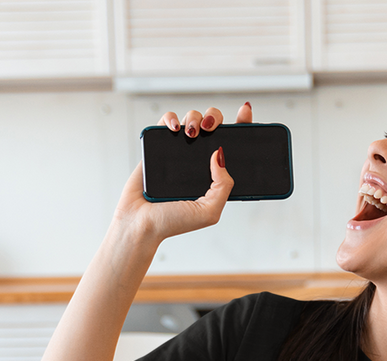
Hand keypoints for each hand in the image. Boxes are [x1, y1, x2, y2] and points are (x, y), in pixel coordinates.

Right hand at [111, 102, 252, 243]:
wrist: (141, 222)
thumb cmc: (174, 222)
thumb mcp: (209, 211)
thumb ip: (223, 186)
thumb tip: (220, 155)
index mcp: (216, 175)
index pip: (233, 146)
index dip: (242, 127)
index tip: (245, 112)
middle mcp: (200, 161)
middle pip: (214, 125)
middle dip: (215, 118)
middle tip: (210, 129)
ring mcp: (180, 151)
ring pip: (192, 119)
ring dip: (195, 117)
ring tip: (191, 133)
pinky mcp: (159, 146)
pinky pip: (167, 121)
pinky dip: (171, 118)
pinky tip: (175, 129)